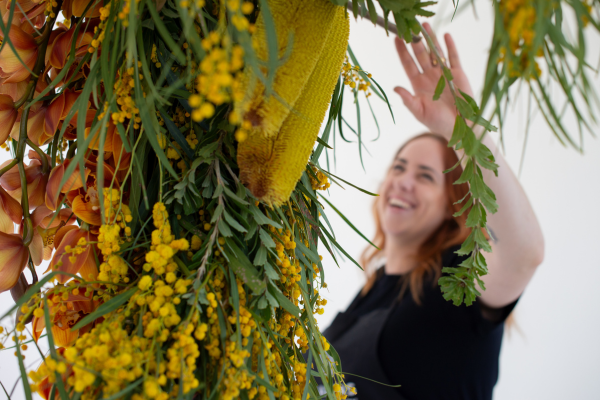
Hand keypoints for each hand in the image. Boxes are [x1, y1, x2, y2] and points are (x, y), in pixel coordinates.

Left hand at [393, 23, 472, 138]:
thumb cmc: (437, 123)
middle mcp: (429, 76)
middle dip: (415, 41)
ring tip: (425, 25)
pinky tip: (446, 35)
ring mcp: (443, 73)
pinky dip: (450, 46)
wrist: (459, 126)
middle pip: (421, 54)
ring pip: (436, 52)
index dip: (402, 51)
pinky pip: (453, 57)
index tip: (396, 38)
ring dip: (431, 39)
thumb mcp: (419, 112)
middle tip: (410, 27)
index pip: (408, 64)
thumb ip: (407, 100)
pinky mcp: (457, 74)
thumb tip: (395, 88)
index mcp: (418, 84)